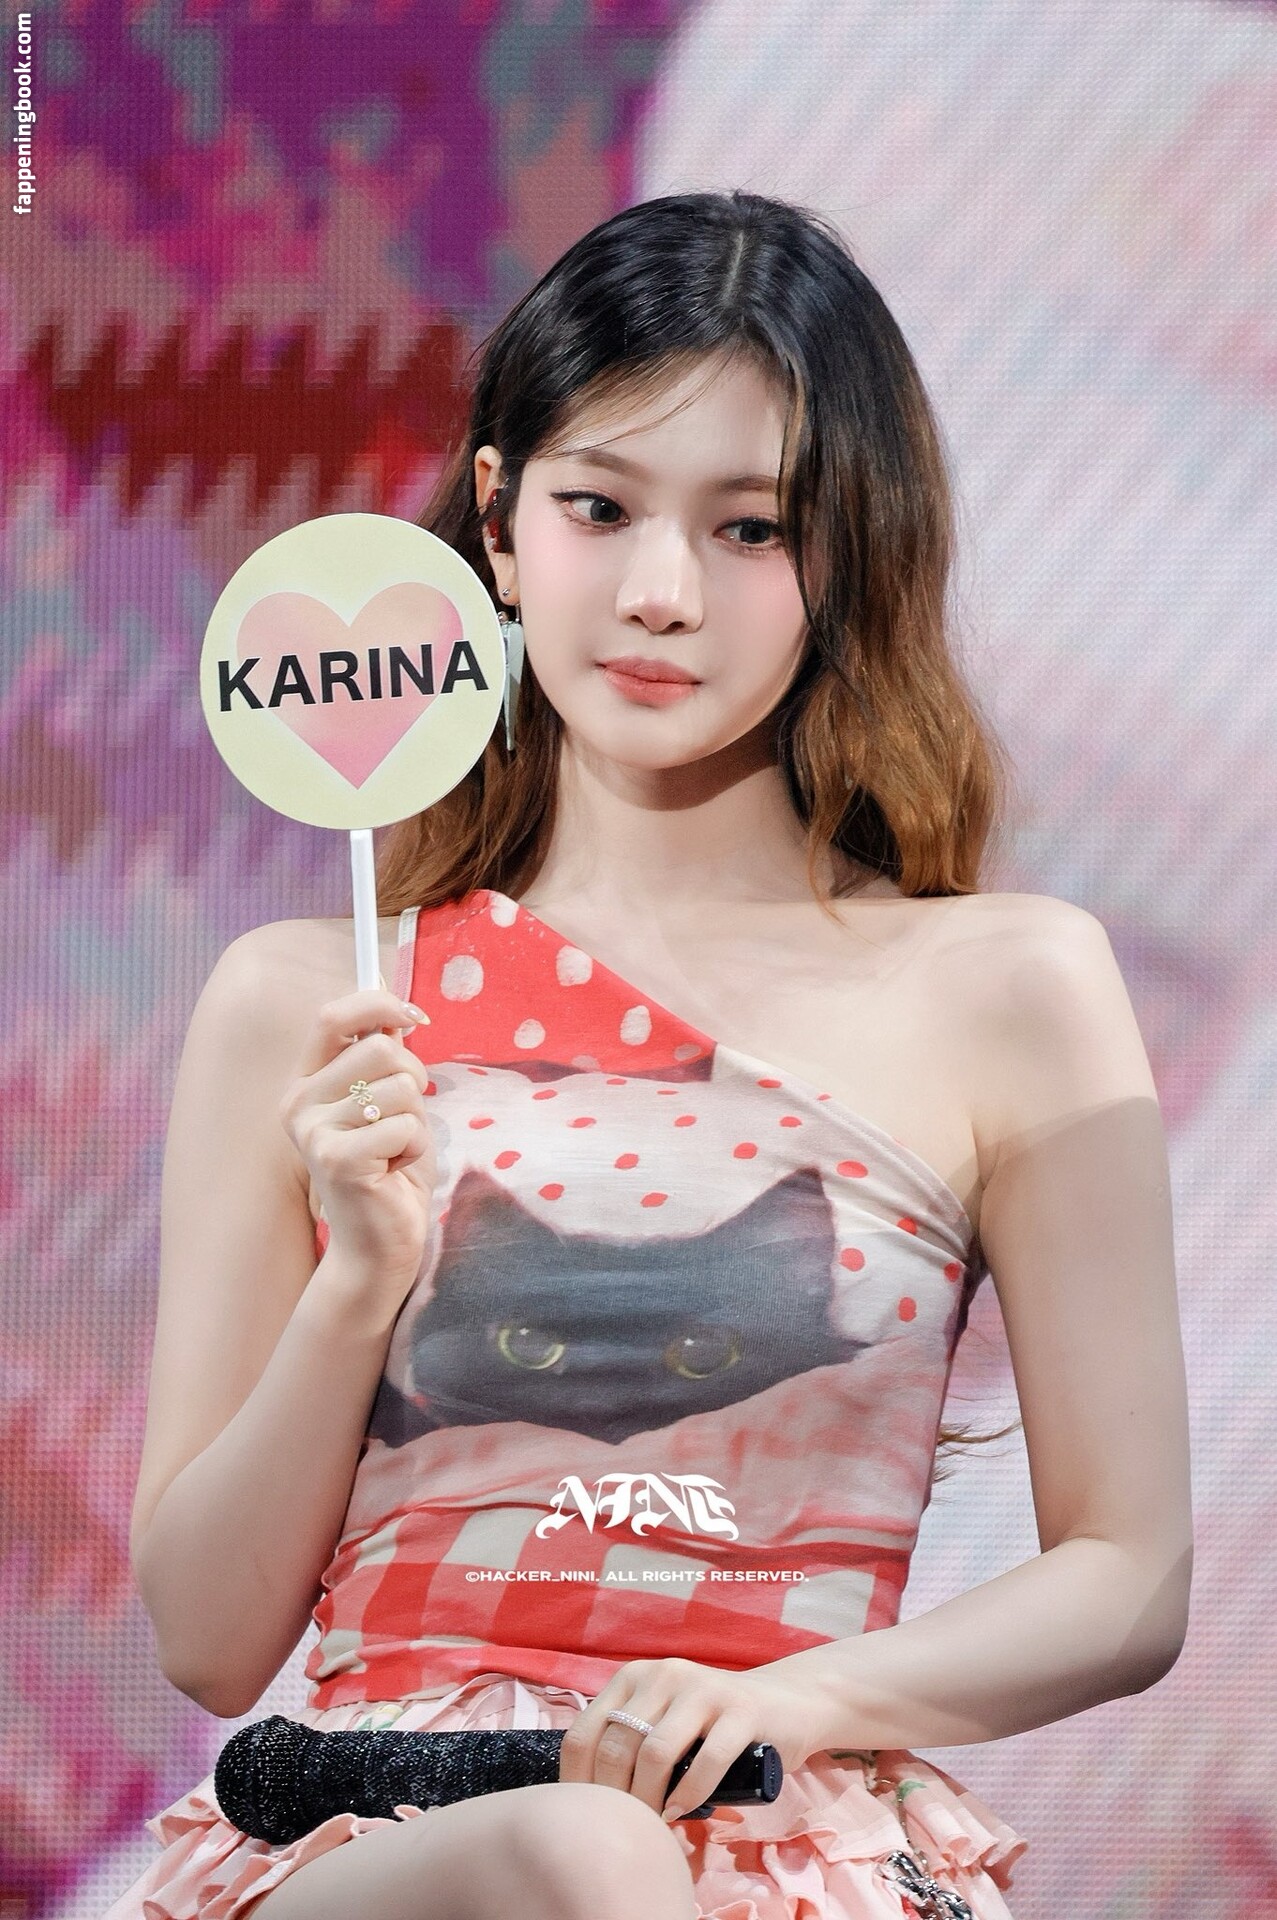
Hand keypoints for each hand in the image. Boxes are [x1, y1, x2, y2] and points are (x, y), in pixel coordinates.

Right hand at [278, 988, 437, 1319]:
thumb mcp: (388, 1105)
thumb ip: (384, 1063)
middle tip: (405, 1118)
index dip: (377, 1003)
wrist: (377, 1245)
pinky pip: (404, 1126)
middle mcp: (299, 1102)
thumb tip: (398, 1014)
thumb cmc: (388, 1172)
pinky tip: (393, 1173)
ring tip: (394, 1153)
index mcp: (307, 1083)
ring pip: (400, 1088)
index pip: (332, 1017)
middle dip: (414, 1078)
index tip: (414, 1016)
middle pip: (380, 1048)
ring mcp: (313, 1131)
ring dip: (415, 1121)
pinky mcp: (336, 1159)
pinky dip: (414, 1149)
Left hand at [556, 1655, 825, 1822]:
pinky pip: (708, 1758)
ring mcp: (703, 1688)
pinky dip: (690, 1794)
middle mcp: (663, 1675)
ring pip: (655, 1751)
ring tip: (652, 1825)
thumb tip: (585, 1802)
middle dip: (615, 1797)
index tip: (588, 1818)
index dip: (579, 1783)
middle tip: (624, 1828)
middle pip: (618, 1746)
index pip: (585, 1733)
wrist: (785, 1704)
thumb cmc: (712, 1726)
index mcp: (634, 1677)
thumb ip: (629, 1743)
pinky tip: (681, 1812)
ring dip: (649, 1799)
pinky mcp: (741, 1709)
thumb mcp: (662, 1722)